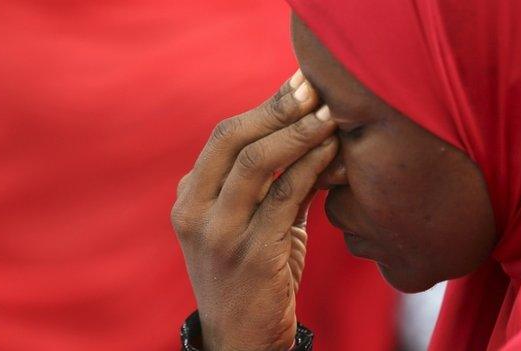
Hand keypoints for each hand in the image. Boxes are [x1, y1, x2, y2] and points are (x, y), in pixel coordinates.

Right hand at [171, 70, 337, 350]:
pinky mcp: (251, 254)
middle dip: (278, 108)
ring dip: (298, 132)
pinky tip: (332, 151)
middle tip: (314, 87)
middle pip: (233, 139)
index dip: (263, 107)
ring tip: (330, 113)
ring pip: (257, 162)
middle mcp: (194, 211)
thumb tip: (312, 131)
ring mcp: (219, 233)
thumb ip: (271, 182)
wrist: (242, 336)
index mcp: (189, 198)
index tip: (298, 84)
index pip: (222, 137)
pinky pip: (285, 196)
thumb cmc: (250, 273)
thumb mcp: (246, 222)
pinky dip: (310, 167)